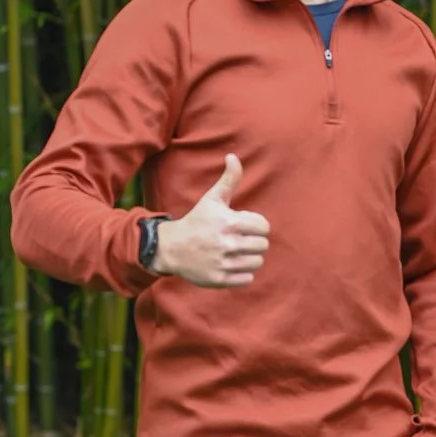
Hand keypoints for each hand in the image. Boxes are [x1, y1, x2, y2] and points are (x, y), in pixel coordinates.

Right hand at [152, 154, 270, 288]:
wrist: (171, 248)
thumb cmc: (196, 221)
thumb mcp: (212, 199)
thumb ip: (229, 179)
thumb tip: (233, 156)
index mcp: (229, 222)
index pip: (264, 227)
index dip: (256, 226)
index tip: (243, 226)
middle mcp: (227, 244)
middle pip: (263, 246)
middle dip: (253, 242)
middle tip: (239, 240)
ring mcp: (223, 263)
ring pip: (257, 263)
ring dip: (249, 258)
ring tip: (236, 252)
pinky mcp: (220, 280)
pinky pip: (247, 279)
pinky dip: (242, 273)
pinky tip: (230, 264)